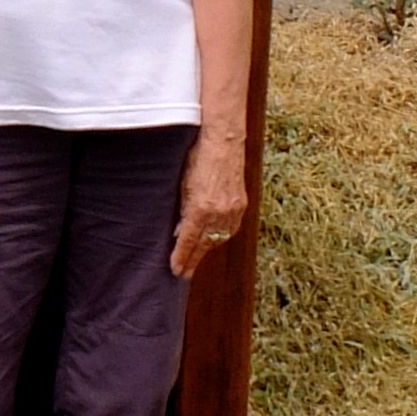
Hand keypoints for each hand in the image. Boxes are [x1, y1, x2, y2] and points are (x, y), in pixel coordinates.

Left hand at [169, 130, 248, 276]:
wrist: (223, 141)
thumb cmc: (196, 157)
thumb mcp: (181, 184)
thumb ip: (181, 209)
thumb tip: (178, 230)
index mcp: (201, 208)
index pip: (188, 240)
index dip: (181, 257)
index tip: (175, 271)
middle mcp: (219, 213)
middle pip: (204, 245)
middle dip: (193, 260)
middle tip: (183, 274)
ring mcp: (233, 210)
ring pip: (219, 239)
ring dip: (206, 250)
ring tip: (195, 260)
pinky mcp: (241, 204)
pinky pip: (230, 229)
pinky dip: (220, 237)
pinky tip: (212, 241)